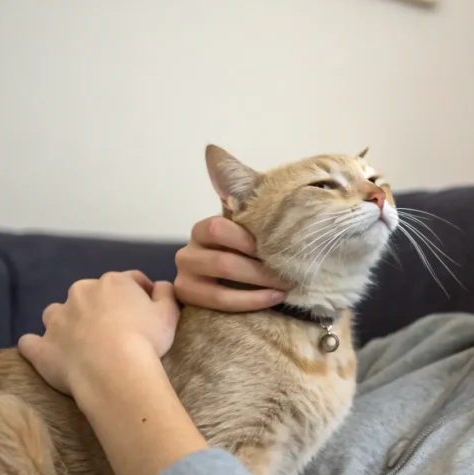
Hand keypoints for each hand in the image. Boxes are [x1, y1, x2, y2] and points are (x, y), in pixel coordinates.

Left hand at [18, 270, 179, 397]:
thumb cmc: (145, 340)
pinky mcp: (41, 347)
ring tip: (81, 342)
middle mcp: (80, 293)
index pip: (129, 280)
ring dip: (65, 322)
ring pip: (56, 314)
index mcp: (113, 283)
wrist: (114, 371)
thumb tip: (161, 285)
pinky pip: (31, 343)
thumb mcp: (169, 312)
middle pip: (90, 294)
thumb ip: (167, 292)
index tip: (147, 310)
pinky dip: (37, 346)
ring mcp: (57, 319)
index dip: (140, 293)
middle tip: (116, 331)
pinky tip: (46, 353)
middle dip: (100, 307)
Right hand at [174, 215, 289, 311]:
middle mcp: (187, 254)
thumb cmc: (241, 248)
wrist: (223, 280)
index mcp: (201, 230)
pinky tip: (274, 298)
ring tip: (285, 288)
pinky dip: (252, 302)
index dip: (246, 239)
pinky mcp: (189, 301)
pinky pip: (221, 305)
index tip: (274, 247)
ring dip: (259, 290)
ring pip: (220, 289)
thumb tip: (246, 169)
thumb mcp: (243, 228)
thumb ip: (247, 210)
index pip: (217, 229)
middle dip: (260, 270)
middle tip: (289, 273)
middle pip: (222, 263)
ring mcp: (185, 280)